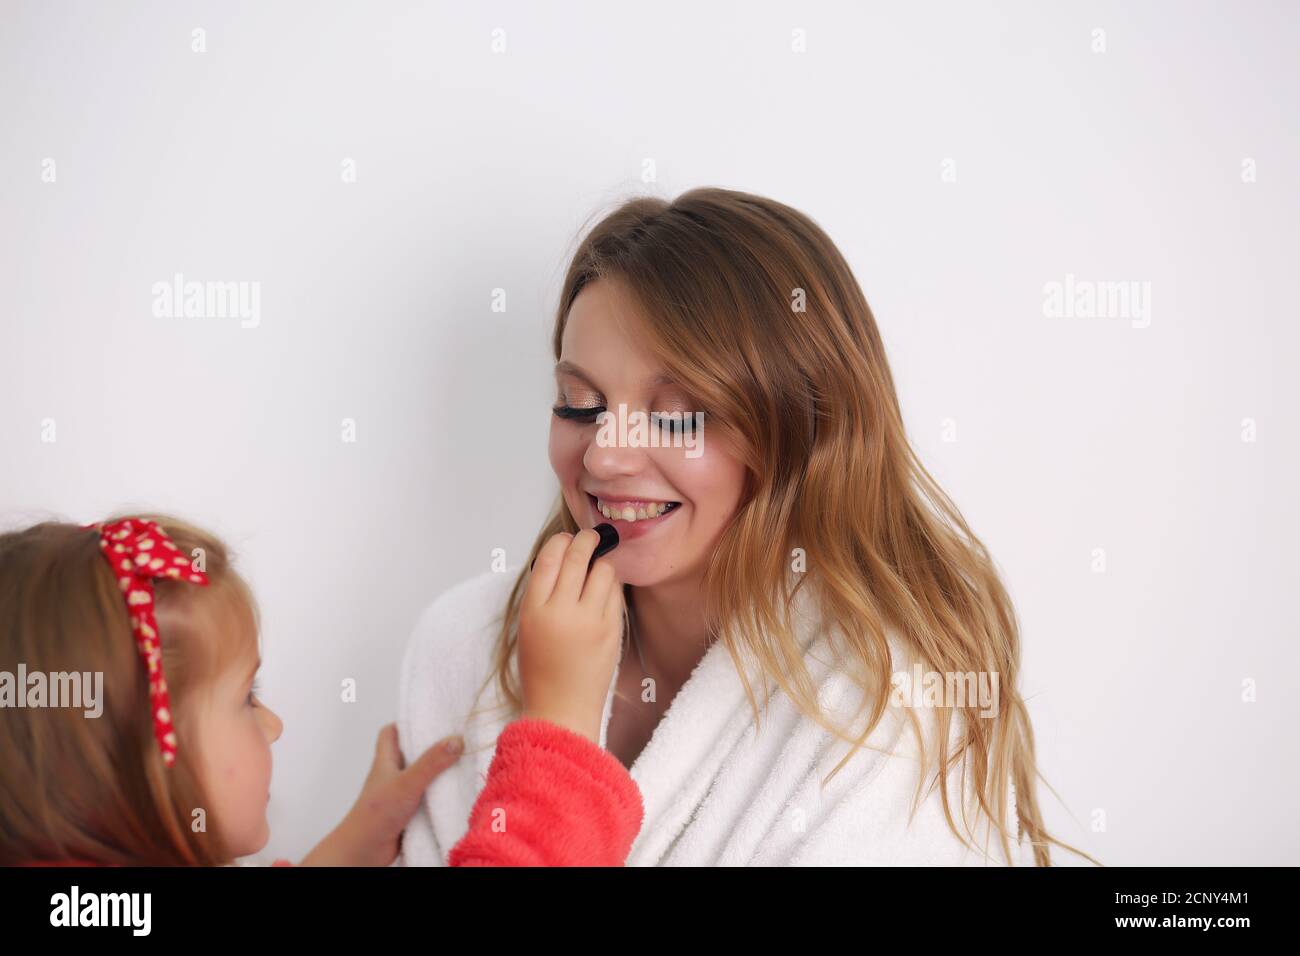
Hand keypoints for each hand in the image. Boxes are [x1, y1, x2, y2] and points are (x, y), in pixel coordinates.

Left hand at [299, 723, 462, 865]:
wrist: (365, 851)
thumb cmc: (376, 814)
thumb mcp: (407, 783)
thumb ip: (431, 762)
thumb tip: (456, 740)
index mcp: (385, 761)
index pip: (390, 733)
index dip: (406, 723)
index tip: (429, 719)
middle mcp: (391, 775)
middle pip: (410, 753)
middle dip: (430, 747)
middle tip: (454, 740)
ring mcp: (399, 794)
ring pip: (420, 776)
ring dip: (437, 773)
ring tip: (461, 763)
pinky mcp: (407, 812)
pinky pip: (426, 797)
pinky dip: (438, 795)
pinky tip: (454, 794)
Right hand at [519, 529, 624, 742]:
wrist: (562, 708)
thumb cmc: (542, 668)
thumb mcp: (529, 626)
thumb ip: (544, 593)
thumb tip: (564, 557)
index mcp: (534, 610)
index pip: (549, 559)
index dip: (559, 542)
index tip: (565, 538)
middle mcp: (561, 611)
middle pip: (577, 557)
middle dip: (585, 540)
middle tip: (590, 536)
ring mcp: (590, 620)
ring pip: (603, 570)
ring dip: (601, 562)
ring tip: (598, 567)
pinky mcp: (612, 630)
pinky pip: (616, 592)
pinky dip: (611, 585)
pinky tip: (606, 589)